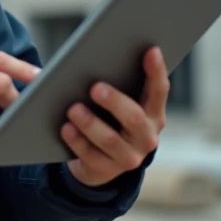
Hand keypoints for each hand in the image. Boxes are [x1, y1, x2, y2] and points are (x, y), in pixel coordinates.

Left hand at [62, 46, 168, 187]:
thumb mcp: (113, 101)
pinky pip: (91, 156)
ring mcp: (129, 156)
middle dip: (115, 101)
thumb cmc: (106, 118)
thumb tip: (61, 62)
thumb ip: (105, 79)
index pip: (159, 90)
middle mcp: (147, 136)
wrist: (99, 161)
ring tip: (72, 109)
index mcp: (153, 113)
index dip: (156, 70)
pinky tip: (66, 129)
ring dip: (90, 123)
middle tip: (95, 87)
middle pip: (134, 117)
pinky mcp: (107, 170)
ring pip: (110, 139)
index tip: (151, 50)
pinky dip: (77, 141)